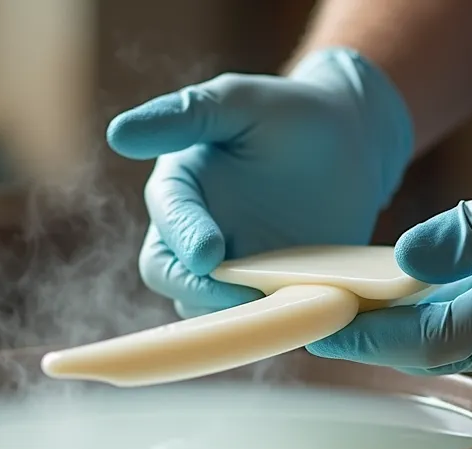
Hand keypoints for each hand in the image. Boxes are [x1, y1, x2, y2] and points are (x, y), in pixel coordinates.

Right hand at [106, 48, 413, 316]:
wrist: (354, 145)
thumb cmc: (292, 113)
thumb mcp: (241, 101)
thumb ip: (184, 114)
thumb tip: (117, 134)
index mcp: (180, 189)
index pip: (166, 222)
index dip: (184, 240)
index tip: (210, 254)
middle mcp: (192, 235)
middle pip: (168, 275)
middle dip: (197, 289)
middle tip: (245, 292)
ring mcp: (227, 269)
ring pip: (203, 307)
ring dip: (231, 313)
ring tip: (274, 305)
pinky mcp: (262, 293)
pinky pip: (250, 322)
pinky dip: (268, 324)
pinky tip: (299, 314)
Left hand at [307, 129, 471, 375]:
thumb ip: (466, 233)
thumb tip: (403, 261)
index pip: (422, 341)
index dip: (364, 335)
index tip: (314, 328)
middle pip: (434, 348)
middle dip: (375, 334)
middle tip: (317, 316)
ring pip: (457, 339)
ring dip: (407, 324)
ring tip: (351, 303)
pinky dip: (445, 312)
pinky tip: (413, 292)